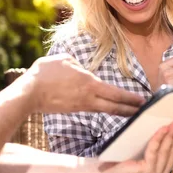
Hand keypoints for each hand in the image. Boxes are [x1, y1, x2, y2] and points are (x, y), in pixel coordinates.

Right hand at [27, 54, 144, 115]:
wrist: (29, 93)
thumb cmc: (45, 73)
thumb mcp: (64, 60)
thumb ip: (77, 64)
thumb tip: (81, 69)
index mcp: (89, 84)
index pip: (116, 94)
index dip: (131, 99)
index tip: (142, 101)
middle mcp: (88, 98)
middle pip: (115, 107)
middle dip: (130, 110)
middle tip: (143, 112)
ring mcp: (81, 106)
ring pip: (105, 110)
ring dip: (119, 111)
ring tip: (130, 112)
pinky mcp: (73, 110)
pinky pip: (93, 110)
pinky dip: (105, 110)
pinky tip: (108, 108)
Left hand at [100, 119, 172, 172]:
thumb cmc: (120, 164)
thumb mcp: (141, 157)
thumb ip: (154, 153)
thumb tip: (166, 134)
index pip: (172, 157)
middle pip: (171, 153)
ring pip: (164, 151)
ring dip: (170, 134)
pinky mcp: (147, 172)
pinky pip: (154, 150)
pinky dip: (159, 138)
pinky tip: (163, 129)